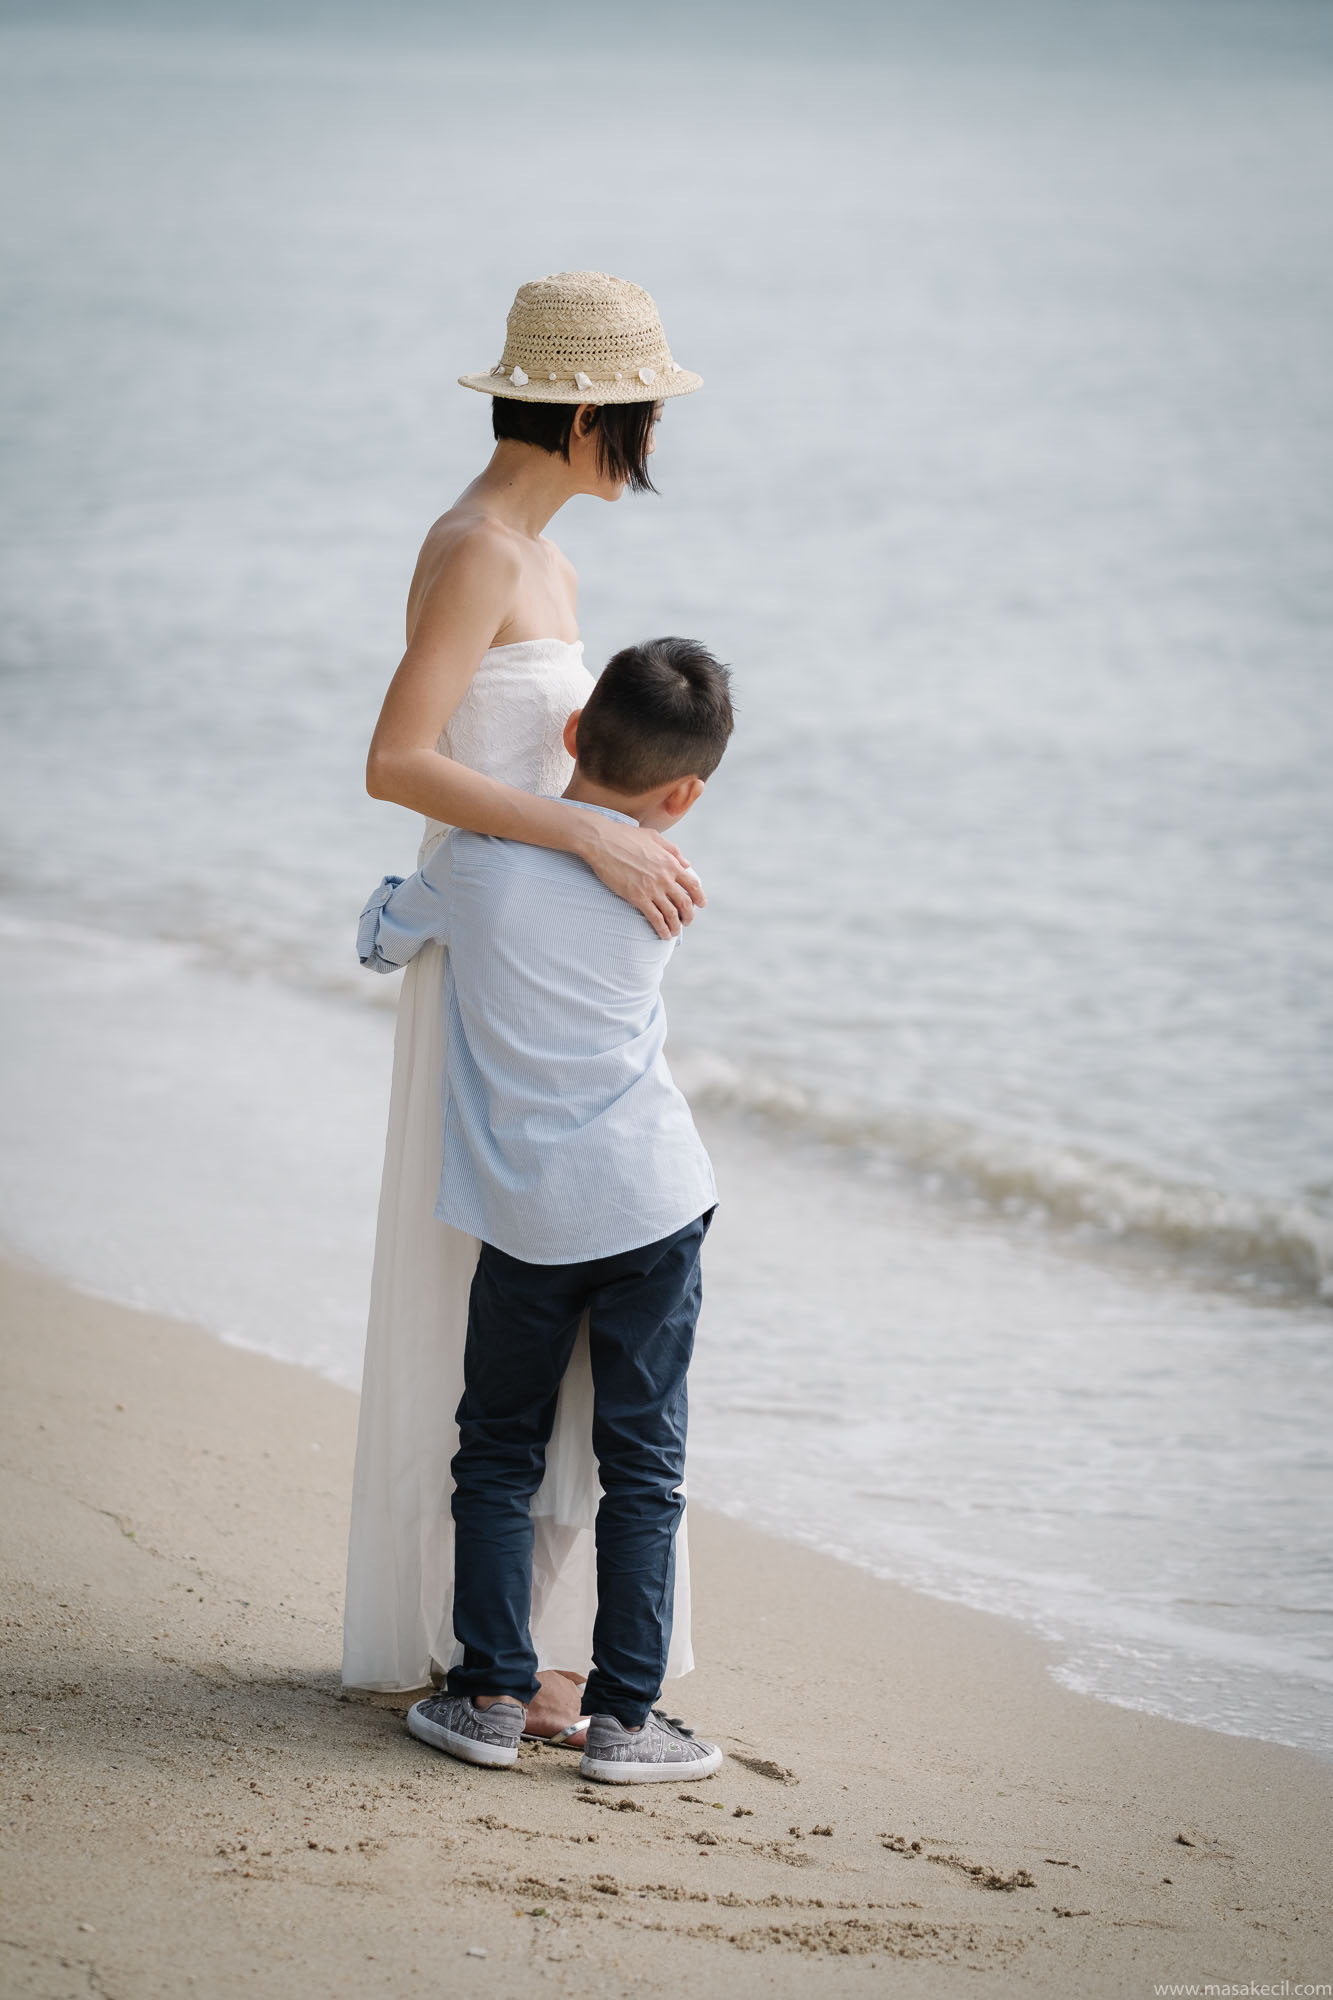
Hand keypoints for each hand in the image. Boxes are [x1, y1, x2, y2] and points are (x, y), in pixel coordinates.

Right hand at [583, 817, 705, 938]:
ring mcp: (651, 889)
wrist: (602, 842)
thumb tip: (687, 864)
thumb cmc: (626, 836)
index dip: (699, 897)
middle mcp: (665, 878)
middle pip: (685, 903)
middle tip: (687, 921)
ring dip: (676, 926)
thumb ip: (673, 851)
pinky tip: (663, 934)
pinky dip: (662, 929)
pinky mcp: (637, 897)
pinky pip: (655, 918)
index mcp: (670, 863)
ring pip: (671, 914)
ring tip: (675, 932)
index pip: (693, 885)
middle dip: (688, 916)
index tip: (700, 905)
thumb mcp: (654, 837)